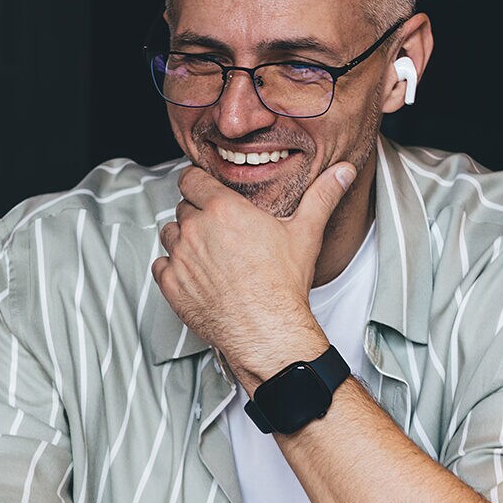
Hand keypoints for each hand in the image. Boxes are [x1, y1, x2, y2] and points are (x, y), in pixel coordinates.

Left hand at [152, 163, 353, 389]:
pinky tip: (195, 274)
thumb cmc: (283, 284)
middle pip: (183, 208)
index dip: (197, 183)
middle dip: (197, 214)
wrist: (266, 330)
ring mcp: (179, 257)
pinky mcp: (170, 283)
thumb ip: (320, 197)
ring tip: (208, 253)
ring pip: (169, 235)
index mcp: (223, 210)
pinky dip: (173, 267)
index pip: (191, 179)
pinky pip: (160, 265)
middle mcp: (195, 229)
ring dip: (183, 239)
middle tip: (218, 230)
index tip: (205, 190)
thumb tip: (342, 172)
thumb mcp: (305, 233)